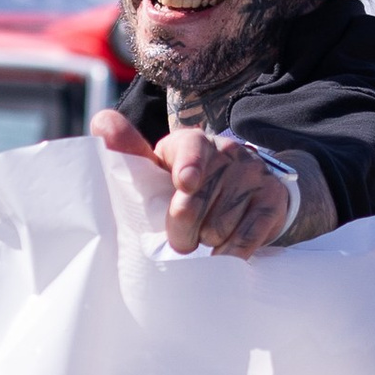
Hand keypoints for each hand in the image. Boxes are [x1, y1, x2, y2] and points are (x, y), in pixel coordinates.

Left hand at [93, 106, 305, 256]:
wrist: (249, 191)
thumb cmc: (189, 182)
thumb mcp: (159, 166)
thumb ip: (129, 150)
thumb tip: (101, 120)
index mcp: (193, 143)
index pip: (191, 148)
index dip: (188, 164)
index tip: (185, 184)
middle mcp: (227, 152)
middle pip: (197, 201)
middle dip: (181, 230)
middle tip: (178, 242)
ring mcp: (253, 175)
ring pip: (219, 225)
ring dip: (206, 241)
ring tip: (204, 238)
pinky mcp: (273, 200)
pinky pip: (246, 237)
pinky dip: (230, 252)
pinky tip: (223, 254)